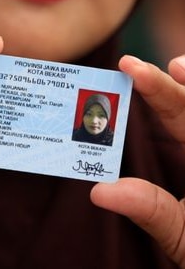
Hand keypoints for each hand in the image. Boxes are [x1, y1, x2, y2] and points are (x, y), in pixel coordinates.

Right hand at [91, 55, 184, 267]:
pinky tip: (176, 99)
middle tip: (133, 66)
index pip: (184, 112)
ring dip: (184, 90)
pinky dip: (184, 108)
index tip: (131, 67)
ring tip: (171, 69)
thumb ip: (150, 209)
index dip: (158, 86)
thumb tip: (99, 191)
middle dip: (169, 82)